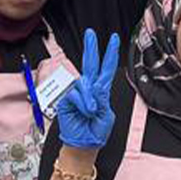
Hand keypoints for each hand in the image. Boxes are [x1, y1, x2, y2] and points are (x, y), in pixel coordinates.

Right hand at [50, 31, 121, 154]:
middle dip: (91, 48)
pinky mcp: (66, 100)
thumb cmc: (95, 132)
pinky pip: (76, 95)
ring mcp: (77, 94)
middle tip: (91, 34)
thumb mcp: (106, 115)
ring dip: (90, 99)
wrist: (83, 145)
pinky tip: (85, 112)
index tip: (114, 40)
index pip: (106, 69)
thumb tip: (94, 88)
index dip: (110, 54)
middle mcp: (89, 90)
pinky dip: (82, 103)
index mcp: (101, 92)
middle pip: (91, 64)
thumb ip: (101, 100)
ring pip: (84, 84)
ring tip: (91, 112)